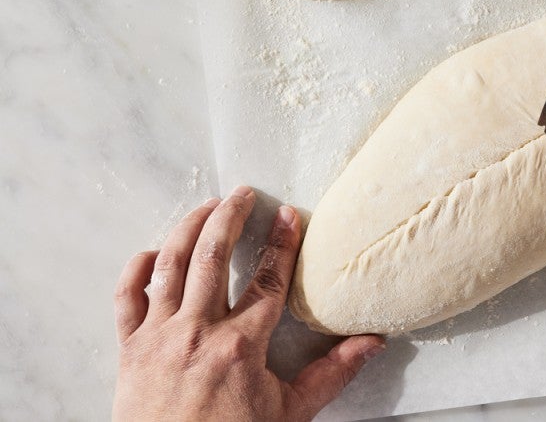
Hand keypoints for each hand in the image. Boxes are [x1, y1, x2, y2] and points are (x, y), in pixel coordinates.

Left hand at [113, 186, 384, 420]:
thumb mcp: (291, 412)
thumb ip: (333, 373)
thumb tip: (372, 343)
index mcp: (240, 346)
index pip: (268, 279)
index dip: (281, 242)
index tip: (288, 214)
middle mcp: (196, 332)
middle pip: (213, 257)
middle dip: (229, 216)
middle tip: (242, 193)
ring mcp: (158, 337)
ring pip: (170, 265)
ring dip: (188, 228)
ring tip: (205, 206)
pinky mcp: (129, 349)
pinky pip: (126, 297)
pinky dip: (137, 268)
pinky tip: (154, 251)